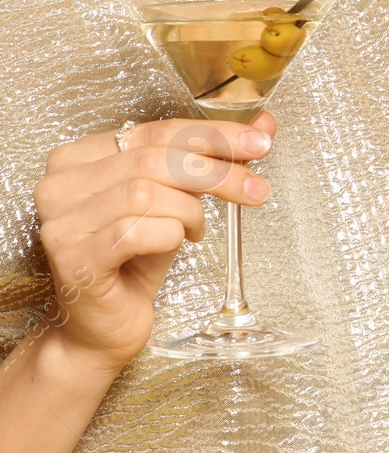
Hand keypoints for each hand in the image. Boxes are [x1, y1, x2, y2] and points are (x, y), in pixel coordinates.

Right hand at [29, 114, 276, 367]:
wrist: (102, 327)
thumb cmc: (136, 259)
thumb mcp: (177, 198)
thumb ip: (212, 158)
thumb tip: (264, 125)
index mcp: (80, 157)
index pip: (156, 130)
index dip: (214, 134)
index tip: (260, 142)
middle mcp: (60, 184)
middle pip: (154, 158)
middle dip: (217, 171)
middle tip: (257, 190)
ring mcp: (61, 222)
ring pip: (145, 192)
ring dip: (190, 210)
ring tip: (197, 229)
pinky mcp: (73, 259)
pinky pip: (137, 231)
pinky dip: (171, 235)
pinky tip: (178, 243)